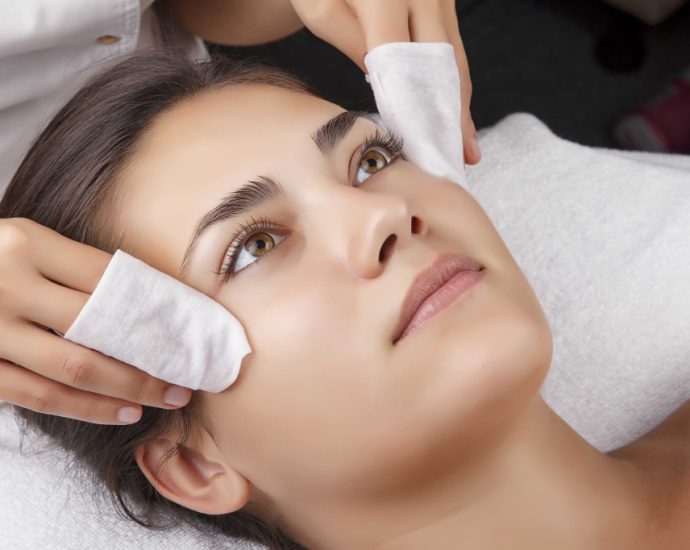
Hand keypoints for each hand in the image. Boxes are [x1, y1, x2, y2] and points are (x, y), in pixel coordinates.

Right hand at [0, 218, 191, 424]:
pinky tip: (122, 411)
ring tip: (167, 397)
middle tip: (191, 373)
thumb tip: (145, 300)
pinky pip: (39, 395)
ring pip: (75, 367)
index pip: (111, 279)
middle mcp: (8, 284)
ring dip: (129, 387)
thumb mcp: (21, 242)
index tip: (193, 327)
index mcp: (26, 242)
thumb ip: (70, 266)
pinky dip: (86, 408)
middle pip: (102, 327)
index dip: (159, 307)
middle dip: (153, 356)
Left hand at [289, 0, 480, 163]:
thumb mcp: (320, 8)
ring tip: (465, 149)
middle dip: (446, 116)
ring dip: (459, 107)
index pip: (398, 61)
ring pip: (454, 61)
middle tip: (451, 158)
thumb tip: (384, 83)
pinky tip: (459, 118)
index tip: (411, 145)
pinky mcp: (447, 3)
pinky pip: (453, 51)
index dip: (405, 106)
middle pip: (439, 66)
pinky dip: (455, 88)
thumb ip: (351, 43)